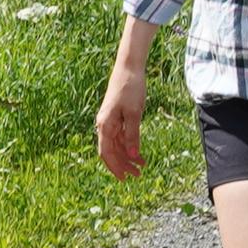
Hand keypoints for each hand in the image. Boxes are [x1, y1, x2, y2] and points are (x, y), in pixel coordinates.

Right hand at [95, 58, 147, 179]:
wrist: (129, 68)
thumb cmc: (131, 88)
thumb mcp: (134, 113)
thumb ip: (132, 135)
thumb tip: (132, 155)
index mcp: (105, 125)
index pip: (107, 153)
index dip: (115, 167)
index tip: (124, 179)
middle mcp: (104, 125)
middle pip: (111, 151)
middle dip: (123, 165)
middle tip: (138, 175)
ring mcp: (110, 121)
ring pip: (117, 145)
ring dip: (128, 156)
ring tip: (142, 166)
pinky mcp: (116, 116)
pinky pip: (121, 136)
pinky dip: (129, 145)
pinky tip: (139, 152)